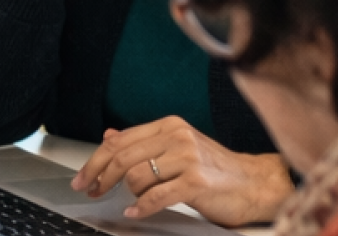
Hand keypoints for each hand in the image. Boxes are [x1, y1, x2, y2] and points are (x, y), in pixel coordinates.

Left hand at [72, 117, 293, 225]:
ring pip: (136, 177)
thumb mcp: (177, 148)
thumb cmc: (214, 170)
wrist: (254, 185)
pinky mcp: (196, 182)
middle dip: (100, 177)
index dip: (95, 161)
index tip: (82, 177)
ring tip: (141, 199)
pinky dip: (140, 207)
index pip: (119, 141)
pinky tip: (135, 212)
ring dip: (131, 193)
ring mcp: (187, 158)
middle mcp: (177, 137)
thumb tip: (108, 135)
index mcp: (169, 126)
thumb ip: (144, 143)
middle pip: (121, 157)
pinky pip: (155, 197)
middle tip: (91, 191)